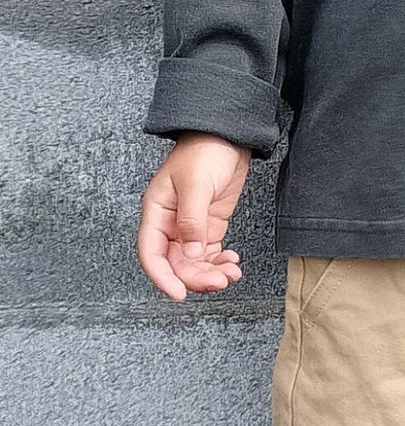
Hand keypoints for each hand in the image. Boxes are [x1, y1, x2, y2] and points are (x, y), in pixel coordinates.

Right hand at [138, 132, 250, 301]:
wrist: (229, 133)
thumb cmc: (205, 150)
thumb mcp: (196, 184)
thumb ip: (192, 221)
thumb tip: (192, 255)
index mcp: (157, 212)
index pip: (152, 254)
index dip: (163, 277)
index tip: (180, 293)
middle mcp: (170, 223)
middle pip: (176, 263)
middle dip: (196, 277)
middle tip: (219, 282)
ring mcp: (191, 225)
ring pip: (194, 262)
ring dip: (210, 273)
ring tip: (231, 274)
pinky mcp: (210, 224)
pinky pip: (210, 253)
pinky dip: (219, 262)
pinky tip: (232, 263)